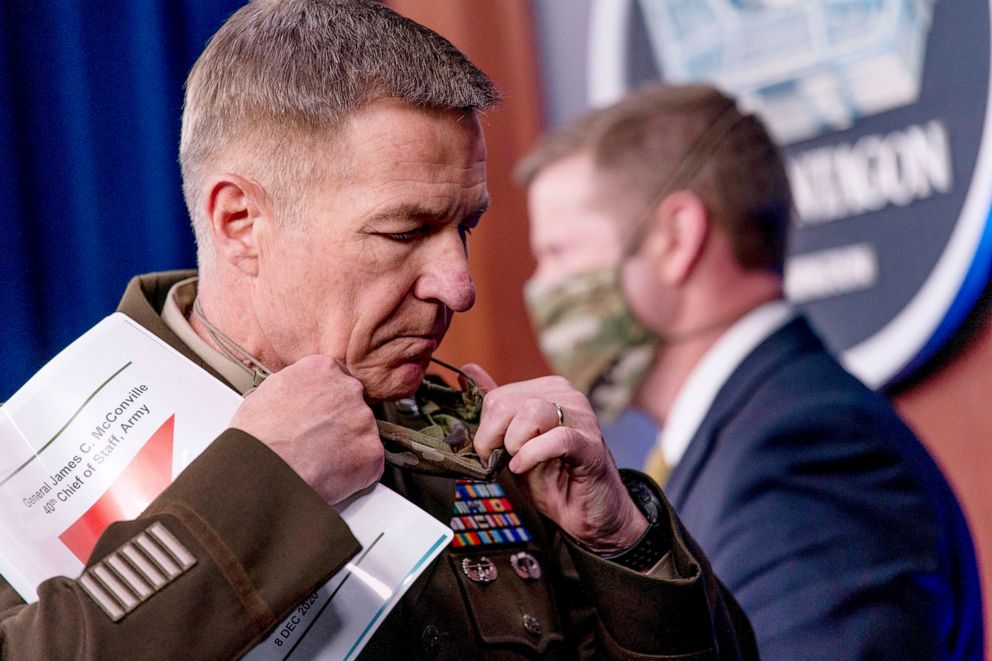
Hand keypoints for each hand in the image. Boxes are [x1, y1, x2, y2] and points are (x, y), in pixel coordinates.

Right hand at [230, 355, 383, 504]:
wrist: (261, 470)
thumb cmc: (256, 437)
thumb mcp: (267, 393)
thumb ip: (295, 389)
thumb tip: (296, 398)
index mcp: (323, 369)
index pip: (337, 378)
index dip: (328, 401)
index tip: (321, 415)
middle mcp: (349, 390)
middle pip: (353, 406)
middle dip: (339, 425)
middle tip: (317, 442)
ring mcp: (364, 421)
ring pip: (362, 435)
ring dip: (346, 448)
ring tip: (317, 462)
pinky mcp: (371, 452)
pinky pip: (368, 463)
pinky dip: (355, 473)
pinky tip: (330, 476)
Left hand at [464, 364, 646, 552]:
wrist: (591, 513)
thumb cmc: (554, 479)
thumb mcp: (515, 445)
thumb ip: (494, 410)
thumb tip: (467, 369)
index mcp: (548, 391)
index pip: (498, 396)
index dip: (485, 429)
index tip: (490, 452)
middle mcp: (567, 397)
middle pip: (508, 402)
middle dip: (492, 437)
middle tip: (498, 461)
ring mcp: (582, 419)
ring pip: (531, 413)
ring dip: (515, 444)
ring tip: (517, 464)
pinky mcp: (591, 445)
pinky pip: (556, 438)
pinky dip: (532, 454)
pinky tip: (524, 467)